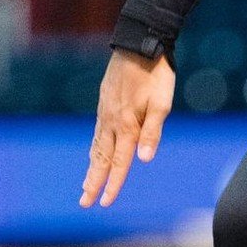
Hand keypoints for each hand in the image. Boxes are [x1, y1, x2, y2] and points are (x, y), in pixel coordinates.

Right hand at [80, 51, 174, 208]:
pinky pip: (96, 132)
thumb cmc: (156, 74)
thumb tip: (144, 159)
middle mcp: (111, 121)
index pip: (119, 162)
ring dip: (91, 168)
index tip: (105, 203)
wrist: (139, 43)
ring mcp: (105, 111)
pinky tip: (92, 153)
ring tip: (85, 185)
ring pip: (96, 146)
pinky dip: (93, 148)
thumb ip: (153, 132)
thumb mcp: (162, 102)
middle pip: (101, 159)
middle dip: (93, 182)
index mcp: (127, 124)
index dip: (113, 184)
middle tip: (84, 203)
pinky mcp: (104, 102)